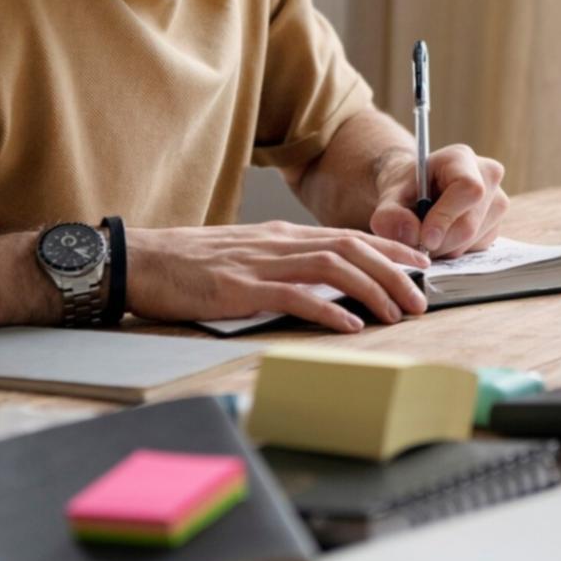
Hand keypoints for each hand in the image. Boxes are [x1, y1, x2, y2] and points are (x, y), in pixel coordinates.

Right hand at [127, 222, 429, 332]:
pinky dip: (327, 309)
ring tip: (396, 313)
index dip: (390, 249)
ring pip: (333, 267)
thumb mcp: (246, 256)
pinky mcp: (240, 288)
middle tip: (421, 298)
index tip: (421, 264)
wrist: (139, 260)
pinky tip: (350, 325)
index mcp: (282, 236)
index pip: (349, 235)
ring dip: (372, 290)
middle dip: (394, 272)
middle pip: (351, 248)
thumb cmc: (189, 264)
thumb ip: (283, 264)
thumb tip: (323, 285)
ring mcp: (260, 263)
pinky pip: (294, 295)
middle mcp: (278, 243)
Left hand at [370, 144, 508, 258]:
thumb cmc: (406, 189)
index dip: (446, 217)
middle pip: (470, 223)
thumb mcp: (390, 197)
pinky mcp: (497, 223)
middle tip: (417, 245)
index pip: (468, 190)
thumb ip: (391, 215)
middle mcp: (488, 175)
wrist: (417, 192)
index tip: (425, 238)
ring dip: (446, 248)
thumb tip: (411, 235)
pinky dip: (456, 250)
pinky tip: (443, 236)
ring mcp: (498, 200)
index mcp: (461, 158)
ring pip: (475, 239)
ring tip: (427, 236)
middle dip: (441, 242)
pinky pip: (478, 248)